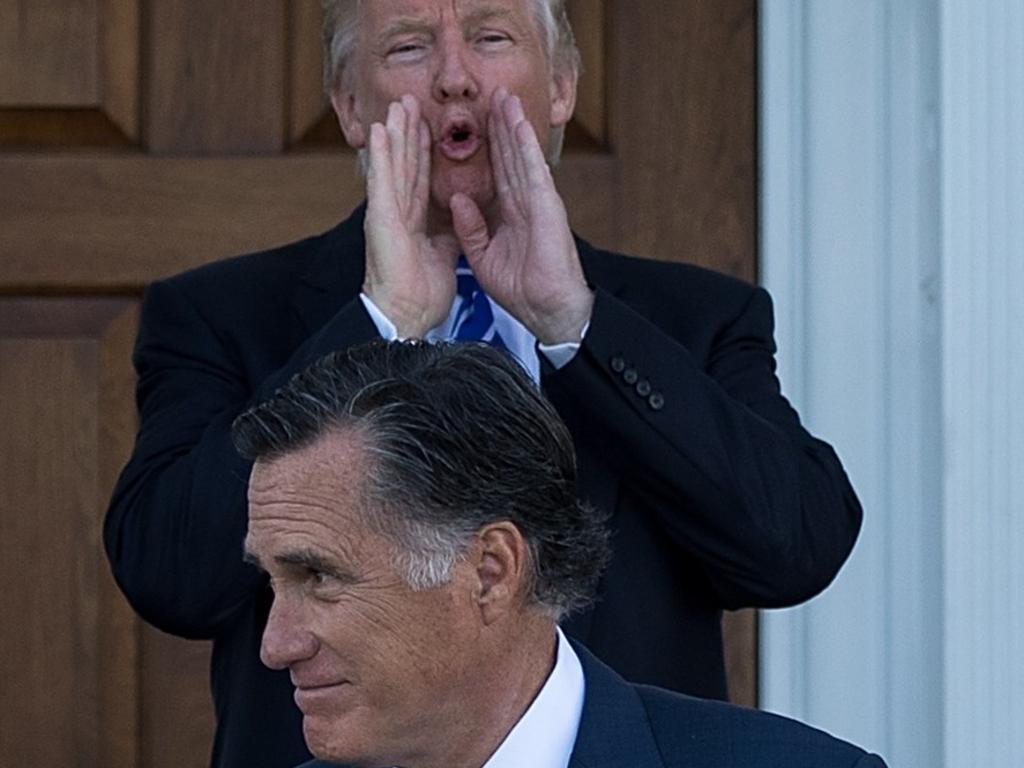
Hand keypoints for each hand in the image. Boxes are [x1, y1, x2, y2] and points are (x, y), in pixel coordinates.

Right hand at [363, 95, 459, 337]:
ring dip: (394, 133)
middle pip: (405, 165)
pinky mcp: (381, 219)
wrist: (407, 314)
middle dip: (408, 133)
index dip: (424, 152)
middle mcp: (396, 213)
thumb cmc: (421, 293)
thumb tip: (460, 217)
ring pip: (392, 165)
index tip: (429, 126)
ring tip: (397, 105)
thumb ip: (450, 231)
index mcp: (413, 222)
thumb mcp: (444, 254)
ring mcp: (386, 214)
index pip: (421, 179)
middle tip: (410, 102)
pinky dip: (381, 155)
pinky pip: (382, 181)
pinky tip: (379, 131)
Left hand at [450, 89, 593, 344]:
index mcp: (511, 214)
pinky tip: (518, 123)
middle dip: (500, 125)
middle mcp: (526, 203)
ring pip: (521, 155)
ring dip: (513, 125)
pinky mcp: (547, 206)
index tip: (476, 121)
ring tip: (505, 96)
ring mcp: (538, 201)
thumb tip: (458, 199)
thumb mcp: (482, 257)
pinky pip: (533, 170)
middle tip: (493, 94)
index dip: (488, 145)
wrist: (546, 309)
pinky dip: (525, 145)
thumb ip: (470, 228)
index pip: (497, 171)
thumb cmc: (521, 290)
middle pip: (509, 156)